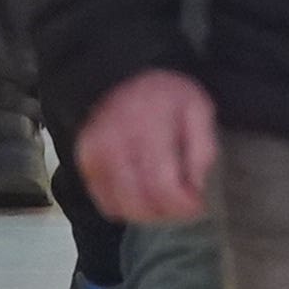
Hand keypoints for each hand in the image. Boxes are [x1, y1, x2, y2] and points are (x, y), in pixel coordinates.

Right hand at [80, 68, 221, 225]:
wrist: (125, 75)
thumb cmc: (165, 96)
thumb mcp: (197, 109)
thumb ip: (203, 148)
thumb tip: (196, 186)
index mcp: (149, 123)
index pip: (162, 185)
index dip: (183, 205)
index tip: (197, 204)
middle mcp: (116, 139)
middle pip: (140, 202)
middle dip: (167, 213)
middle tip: (181, 204)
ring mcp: (96, 151)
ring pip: (121, 207)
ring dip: (147, 213)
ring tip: (162, 199)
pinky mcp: (85, 160)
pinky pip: (105, 202)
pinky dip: (126, 206)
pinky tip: (140, 192)